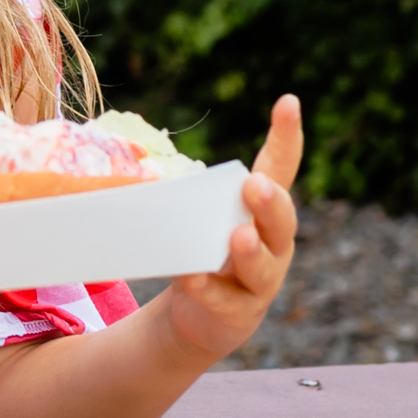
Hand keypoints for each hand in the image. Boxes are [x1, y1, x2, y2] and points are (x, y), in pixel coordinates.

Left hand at [164, 93, 301, 362]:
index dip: (287, 136)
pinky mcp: (238, 312)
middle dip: (269, 203)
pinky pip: (223, 300)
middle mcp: (272, 244)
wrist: (203, 316)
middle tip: (253, 186)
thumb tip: (129, 155)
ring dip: (248, 250)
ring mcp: (259, 281)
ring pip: (261, 266)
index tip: (288, 101)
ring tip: (238, 236)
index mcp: (261, 210)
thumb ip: (185, 191)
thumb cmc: (203, 249)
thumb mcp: (200, 216)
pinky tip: (193, 277)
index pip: (280, 168)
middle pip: (281, 221)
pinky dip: (207, 288)